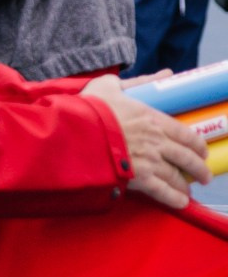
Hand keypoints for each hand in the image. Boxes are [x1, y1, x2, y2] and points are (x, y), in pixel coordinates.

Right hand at [87, 76, 211, 209]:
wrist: (71, 131)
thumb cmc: (87, 107)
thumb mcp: (111, 85)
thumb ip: (140, 81)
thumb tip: (167, 74)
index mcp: (152, 118)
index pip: (186, 134)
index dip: (198, 145)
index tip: (202, 152)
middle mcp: (156, 141)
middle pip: (187, 157)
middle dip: (198, 168)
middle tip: (204, 175)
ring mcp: (147, 160)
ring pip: (175, 176)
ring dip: (185, 186)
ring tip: (188, 192)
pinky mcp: (136, 177)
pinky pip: (161, 191)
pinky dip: (173, 198)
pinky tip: (180, 202)